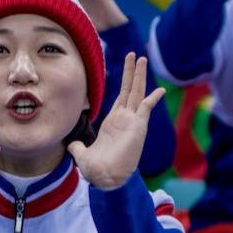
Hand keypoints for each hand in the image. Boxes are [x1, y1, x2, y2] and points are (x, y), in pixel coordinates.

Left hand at [69, 53, 164, 189]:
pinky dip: (153, 98)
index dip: (124, 82)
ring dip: (140, 76)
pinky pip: (147, 108)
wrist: (105, 178)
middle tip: (135, 54)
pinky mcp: (139, 127)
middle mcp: (125, 119)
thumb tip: (71, 146)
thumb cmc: (96, 169)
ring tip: (142, 58)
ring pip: (137, 93)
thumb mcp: (82, 154)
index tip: (127, 68)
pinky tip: (160, 89)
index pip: (121, 97)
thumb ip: (78, 147)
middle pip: (130, 89)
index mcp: (113, 122)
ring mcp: (133, 122)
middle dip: (133, 72)